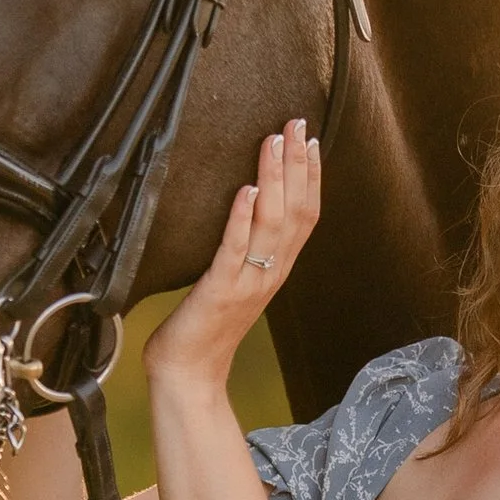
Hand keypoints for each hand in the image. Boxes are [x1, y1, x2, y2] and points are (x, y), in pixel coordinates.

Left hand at [146, 119, 321, 389]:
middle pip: (295, 212)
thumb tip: (242, 209)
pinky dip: (242, 218)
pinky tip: (245, 190)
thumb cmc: (203, 329)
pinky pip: (235, 250)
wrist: (189, 376)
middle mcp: (270, 273)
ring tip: (273, 142)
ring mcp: (248, 282)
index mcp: (275, 270)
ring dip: (274, 179)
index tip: (311, 140)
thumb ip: (243, 251)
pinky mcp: (219, 291)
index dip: (311, 177)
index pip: (305, 216)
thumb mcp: (232, 282)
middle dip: (298, 165)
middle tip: (296, 123)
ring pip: (271, 224)